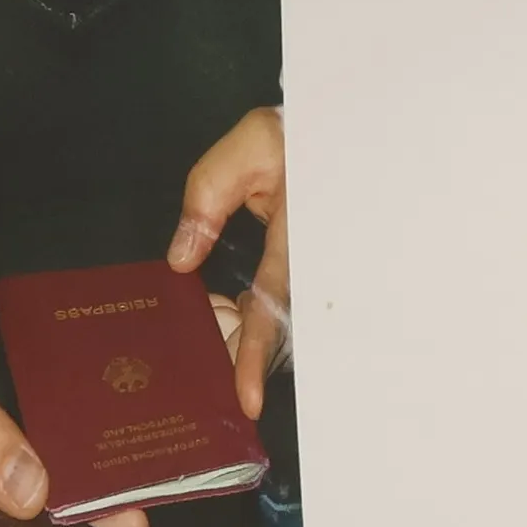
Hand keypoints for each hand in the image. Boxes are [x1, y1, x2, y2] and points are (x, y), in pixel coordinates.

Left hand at [164, 107, 289, 420]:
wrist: (344, 126)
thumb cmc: (302, 133)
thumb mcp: (250, 146)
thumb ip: (209, 197)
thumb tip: (181, 259)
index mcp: (303, 239)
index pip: (275, 307)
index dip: (256, 355)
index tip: (248, 400)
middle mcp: (315, 267)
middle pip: (280, 335)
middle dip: (246, 361)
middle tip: (216, 388)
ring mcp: (316, 274)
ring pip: (281, 328)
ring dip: (247, 343)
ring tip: (219, 362)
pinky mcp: (309, 273)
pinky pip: (281, 309)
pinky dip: (254, 324)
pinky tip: (227, 324)